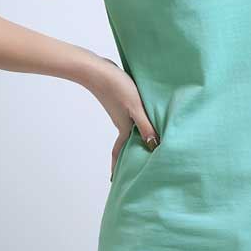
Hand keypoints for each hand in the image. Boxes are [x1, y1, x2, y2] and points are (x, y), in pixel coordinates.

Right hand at [91, 56, 159, 180]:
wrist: (97, 70)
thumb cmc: (117, 88)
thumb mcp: (136, 107)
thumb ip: (145, 125)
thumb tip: (153, 146)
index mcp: (124, 127)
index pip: (120, 152)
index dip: (118, 166)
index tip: (114, 180)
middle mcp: (121, 122)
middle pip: (126, 143)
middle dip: (129, 155)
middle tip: (134, 167)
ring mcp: (120, 111)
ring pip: (129, 129)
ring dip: (135, 138)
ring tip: (145, 145)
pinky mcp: (120, 101)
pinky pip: (130, 117)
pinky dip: (137, 123)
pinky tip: (145, 118)